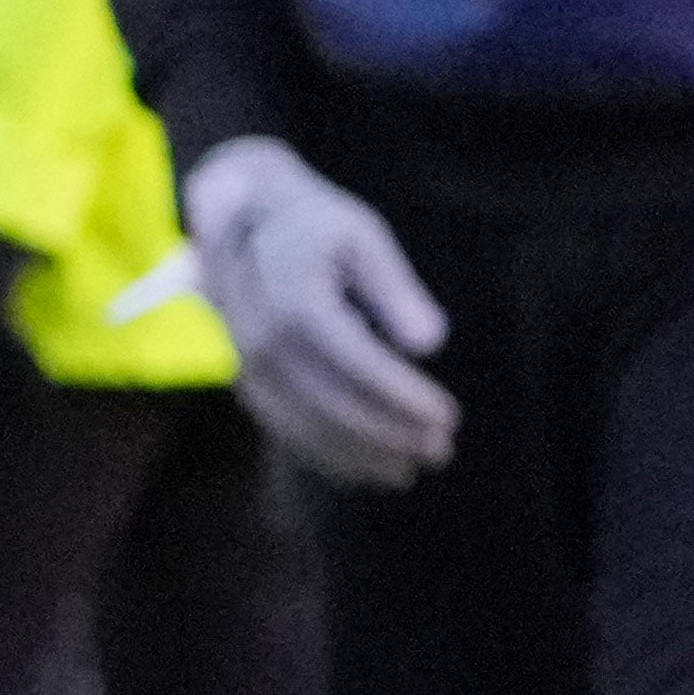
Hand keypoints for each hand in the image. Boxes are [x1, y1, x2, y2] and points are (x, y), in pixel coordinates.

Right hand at [180, 133, 457, 488]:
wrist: (244, 223)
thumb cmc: (317, 226)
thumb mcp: (364, 238)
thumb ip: (397, 290)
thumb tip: (431, 343)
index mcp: (298, 302)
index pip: (359, 364)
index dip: (404, 397)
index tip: (449, 416)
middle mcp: (265, 342)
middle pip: (333, 405)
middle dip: (389, 434)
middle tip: (441, 450)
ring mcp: (249, 366)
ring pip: (306, 427)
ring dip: (360, 455)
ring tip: (409, 471)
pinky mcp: (248, 382)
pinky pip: (285, 430)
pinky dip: (326, 455)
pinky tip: (365, 469)